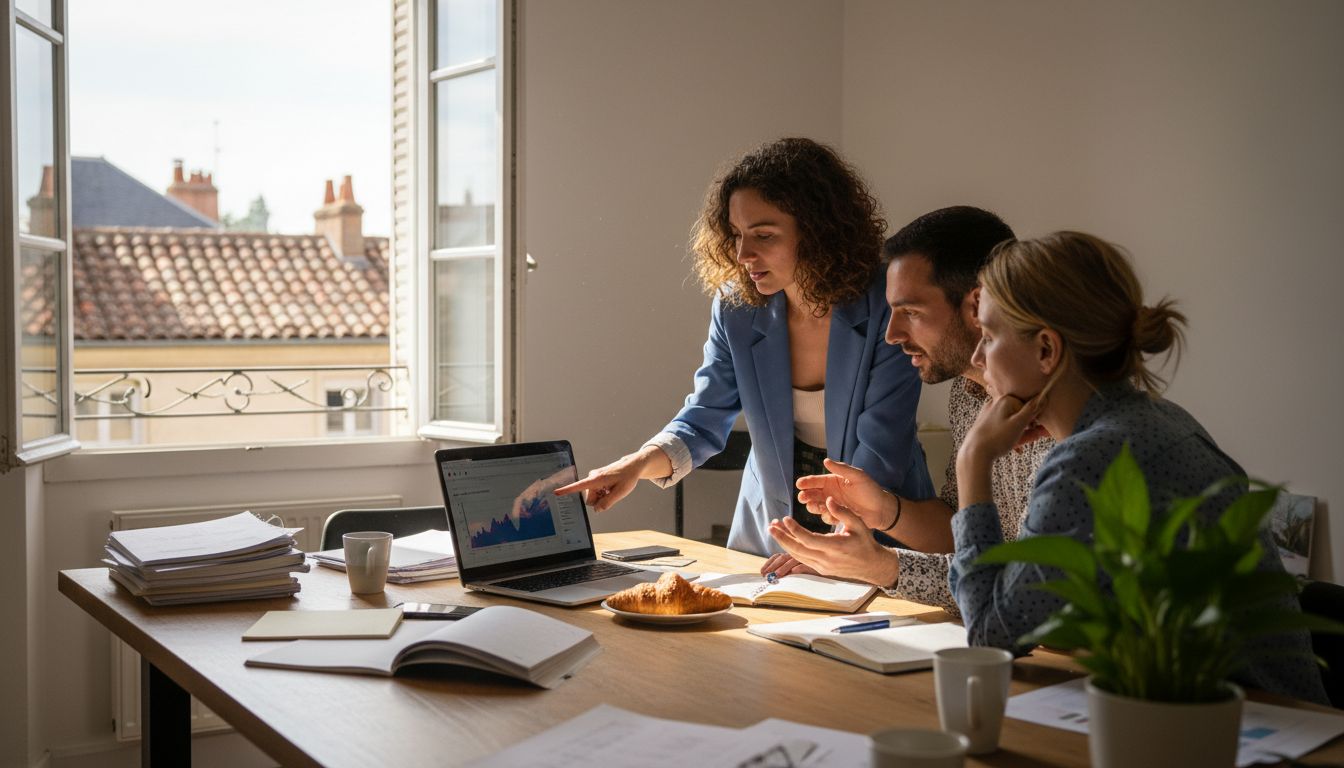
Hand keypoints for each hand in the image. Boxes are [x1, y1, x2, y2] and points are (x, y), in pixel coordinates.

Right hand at [553, 446, 669, 511]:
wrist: (632, 466)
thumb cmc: (627, 477)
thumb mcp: (620, 493)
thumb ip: (607, 503)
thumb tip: (596, 510)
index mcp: (596, 479)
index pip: (579, 486)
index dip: (567, 490)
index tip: (556, 492)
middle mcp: (592, 477)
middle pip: (589, 499)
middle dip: (599, 500)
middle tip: (611, 493)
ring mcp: (593, 478)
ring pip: (593, 497)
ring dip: (602, 496)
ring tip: (612, 489)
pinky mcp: (595, 479)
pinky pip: (595, 492)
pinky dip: (603, 493)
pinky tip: (610, 488)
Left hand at [759, 553, 818, 578]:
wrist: (832, 567)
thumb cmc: (816, 570)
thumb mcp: (799, 570)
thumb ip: (788, 570)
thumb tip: (773, 576)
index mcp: (793, 555)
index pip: (778, 557)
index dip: (769, 563)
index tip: (762, 572)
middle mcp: (799, 555)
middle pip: (783, 558)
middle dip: (772, 566)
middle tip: (766, 575)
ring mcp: (808, 559)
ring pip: (792, 560)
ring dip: (783, 568)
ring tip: (776, 576)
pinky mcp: (817, 565)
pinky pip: (806, 565)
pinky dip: (800, 568)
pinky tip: (794, 572)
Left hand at [767, 500, 900, 586]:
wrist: (872, 565)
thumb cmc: (865, 542)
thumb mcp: (859, 523)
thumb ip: (842, 512)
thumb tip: (827, 499)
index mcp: (836, 547)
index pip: (809, 540)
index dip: (795, 530)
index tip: (785, 519)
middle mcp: (827, 559)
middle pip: (798, 550)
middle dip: (782, 538)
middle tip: (770, 526)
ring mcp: (823, 567)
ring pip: (798, 556)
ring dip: (784, 543)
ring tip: (774, 530)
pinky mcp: (821, 570)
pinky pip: (802, 560)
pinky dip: (792, 550)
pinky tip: (785, 539)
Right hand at [795, 459, 895, 529]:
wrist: (881, 509)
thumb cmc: (870, 490)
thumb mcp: (858, 476)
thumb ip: (842, 469)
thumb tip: (825, 460)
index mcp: (833, 481)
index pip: (816, 480)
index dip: (807, 482)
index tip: (799, 484)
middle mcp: (830, 493)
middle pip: (812, 494)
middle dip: (806, 495)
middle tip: (803, 498)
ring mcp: (833, 506)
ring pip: (817, 506)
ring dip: (813, 506)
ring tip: (812, 506)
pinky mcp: (837, 517)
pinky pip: (827, 517)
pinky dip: (826, 516)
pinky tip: (829, 515)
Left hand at [960, 392, 1045, 468]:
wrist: (975, 452)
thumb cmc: (998, 438)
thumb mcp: (1019, 424)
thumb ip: (1032, 410)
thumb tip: (1043, 397)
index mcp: (1005, 399)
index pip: (1027, 405)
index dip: (1034, 418)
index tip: (1036, 429)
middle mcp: (996, 402)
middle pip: (1019, 413)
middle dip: (1028, 427)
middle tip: (1034, 439)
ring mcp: (989, 412)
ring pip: (1012, 421)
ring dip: (1020, 433)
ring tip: (1021, 448)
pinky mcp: (985, 422)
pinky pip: (1003, 427)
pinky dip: (1010, 435)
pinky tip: (1015, 448)